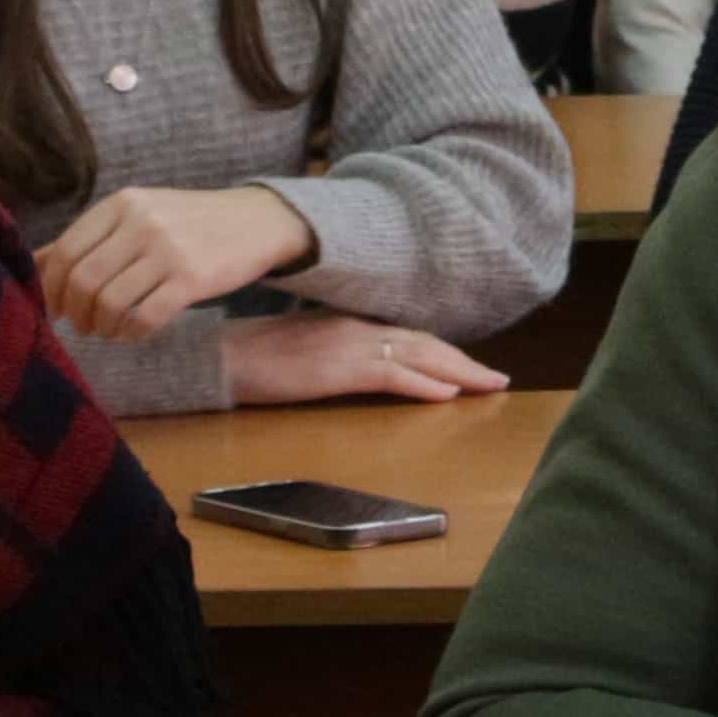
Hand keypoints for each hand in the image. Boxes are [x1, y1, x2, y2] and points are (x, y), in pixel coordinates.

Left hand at [40, 183, 315, 339]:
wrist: (255, 221)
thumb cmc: (186, 222)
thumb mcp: (136, 215)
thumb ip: (88, 238)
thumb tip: (34, 265)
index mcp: (122, 204)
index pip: (66, 252)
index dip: (52, 288)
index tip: (55, 308)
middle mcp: (142, 222)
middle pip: (84, 281)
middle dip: (74, 312)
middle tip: (81, 325)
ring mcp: (169, 250)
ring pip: (111, 303)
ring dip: (101, 326)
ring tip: (106, 329)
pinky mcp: (193, 279)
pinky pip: (145, 318)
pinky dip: (130, 334)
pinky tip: (132, 333)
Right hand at [223, 309, 510, 402]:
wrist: (219, 356)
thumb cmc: (252, 357)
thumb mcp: (303, 349)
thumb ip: (334, 352)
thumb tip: (357, 367)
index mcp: (347, 322)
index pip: (408, 334)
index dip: (443, 350)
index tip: (470, 364)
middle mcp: (356, 327)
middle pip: (425, 342)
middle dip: (465, 361)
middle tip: (498, 379)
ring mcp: (349, 345)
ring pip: (420, 355)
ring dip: (460, 372)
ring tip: (490, 386)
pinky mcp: (338, 368)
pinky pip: (393, 374)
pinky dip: (425, 384)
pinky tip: (448, 394)